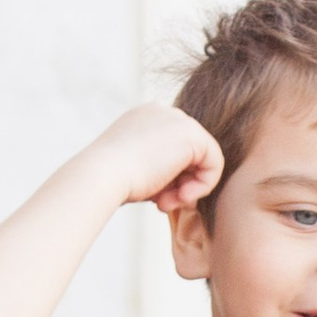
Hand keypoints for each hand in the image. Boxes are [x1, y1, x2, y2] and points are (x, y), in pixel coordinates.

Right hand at [98, 104, 222, 215]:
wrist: (101, 175)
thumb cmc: (111, 181)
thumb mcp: (135, 169)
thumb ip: (158, 168)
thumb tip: (182, 184)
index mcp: (144, 117)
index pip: (173, 148)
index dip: (169, 179)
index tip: (155, 198)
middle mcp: (163, 112)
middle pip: (189, 153)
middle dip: (179, 183)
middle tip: (163, 203)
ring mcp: (178, 120)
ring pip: (203, 159)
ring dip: (189, 188)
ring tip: (166, 202)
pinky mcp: (193, 135)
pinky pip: (214, 163)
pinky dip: (203, 186)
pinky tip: (182, 197)